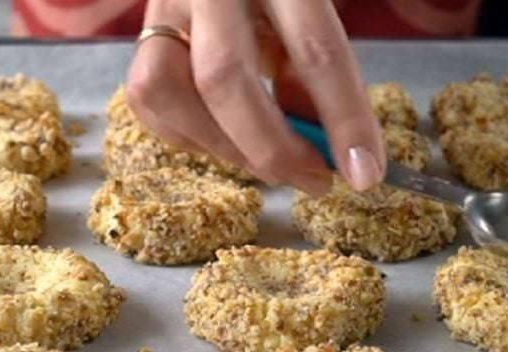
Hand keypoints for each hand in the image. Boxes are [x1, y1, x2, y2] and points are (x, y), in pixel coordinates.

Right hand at [126, 0, 385, 194]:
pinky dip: (188, 134)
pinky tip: (226, 139)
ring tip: (264, 160)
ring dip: (219, 145)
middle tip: (312, 179)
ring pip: (165, 90)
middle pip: (223, 78)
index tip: (364, 173)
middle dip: (270, 148)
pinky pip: (146, 97)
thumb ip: (318, 63)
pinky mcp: (143, 30)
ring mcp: (166, 6)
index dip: (343, 119)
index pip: (314, 49)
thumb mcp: (313, 7)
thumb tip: (327, 144)